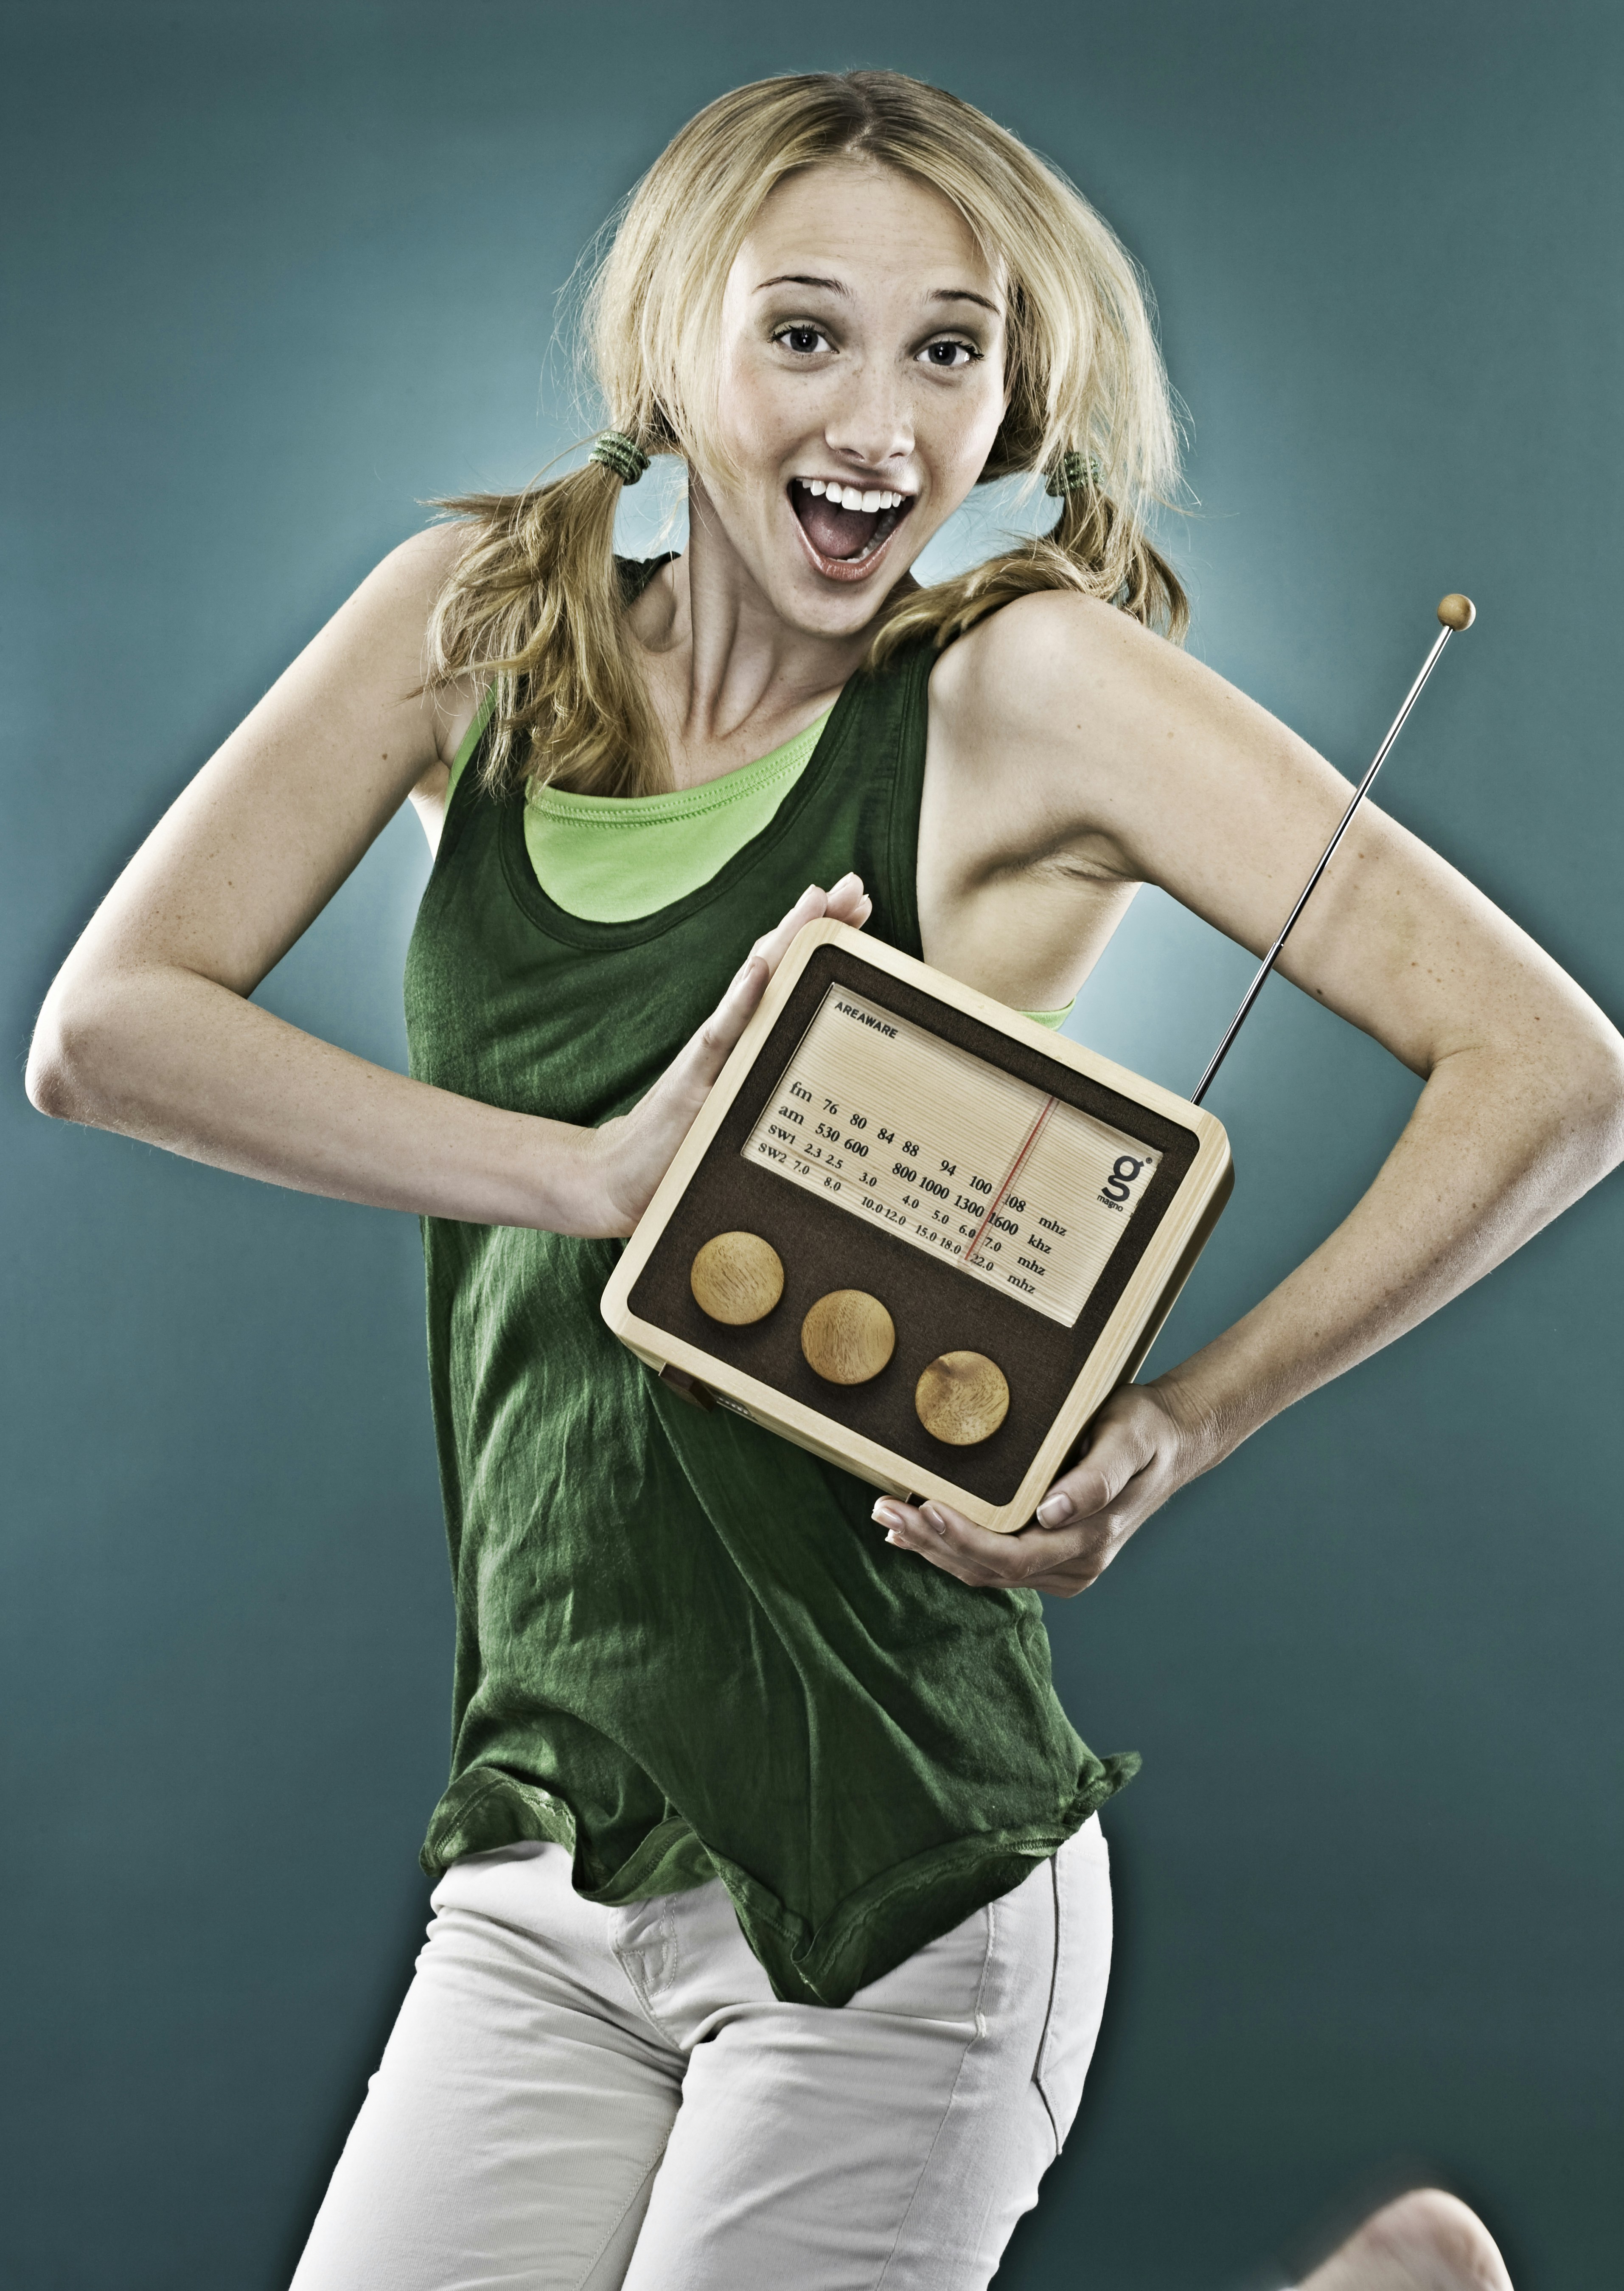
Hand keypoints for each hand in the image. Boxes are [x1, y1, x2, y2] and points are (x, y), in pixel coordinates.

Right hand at [591, 874, 872, 1234]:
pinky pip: (721, 1034)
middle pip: (777, 965)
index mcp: (747, 1039)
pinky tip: (761, 966)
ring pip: (755, 986)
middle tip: (853, 885)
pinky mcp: (692, 1080)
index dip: (821, 937)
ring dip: (786, 940)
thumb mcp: (741, 1108)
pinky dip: (741, 999)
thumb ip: (769, 1079)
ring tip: (815, 901)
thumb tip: (819, 1069)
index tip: (859, 905)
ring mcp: (710, 1053)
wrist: (619, 1178)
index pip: (788, 974)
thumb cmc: (684, 1146)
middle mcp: (730, 1034)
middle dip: (816, 923)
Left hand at [871, 1378, 1222, 1595]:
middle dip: (931, 1542)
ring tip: (888, 1518)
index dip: (961, 1538)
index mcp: (1089, 1541)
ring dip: (934, 1548)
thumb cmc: (1146, 1433)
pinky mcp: (1053, 1556)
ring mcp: (1063, 1566)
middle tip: (882, 1509)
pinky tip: (918, 1530)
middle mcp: (1074, 1564)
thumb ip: (1096, 1478)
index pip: (1011, 1556)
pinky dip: (953, 1548)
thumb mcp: (1127, 1440)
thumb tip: (1054, 1512)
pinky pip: (994, 1563)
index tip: (920, 1509)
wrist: (1174, 1442)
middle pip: (987, 1569)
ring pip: (984, 1572)